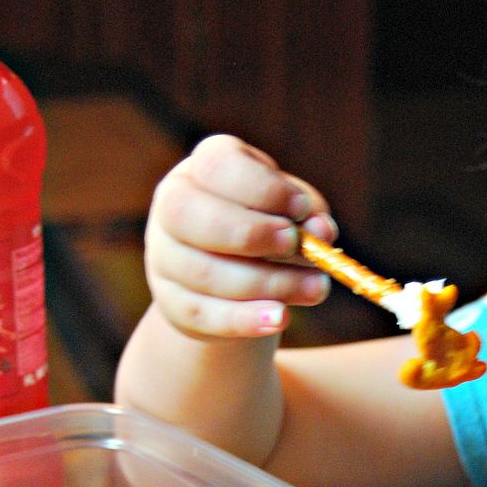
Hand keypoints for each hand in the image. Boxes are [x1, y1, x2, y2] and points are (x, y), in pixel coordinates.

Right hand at [146, 134, 335, 339]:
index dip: (263, 188)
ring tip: (316, 288)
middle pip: (189, 215)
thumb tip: (322, 232)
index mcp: (201, 169)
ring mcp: (164, 257)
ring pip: (203, 272)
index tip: (302, 208)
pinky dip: (244, 319)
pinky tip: (279, 319)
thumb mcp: (292, 212)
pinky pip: (202, 314)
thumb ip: (309, 217)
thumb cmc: (270, 228)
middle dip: (250, 232)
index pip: (217, 167)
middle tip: (296, 244)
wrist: (237, 279)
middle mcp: (171, 206)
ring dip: (266, 282)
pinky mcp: (171, 303)